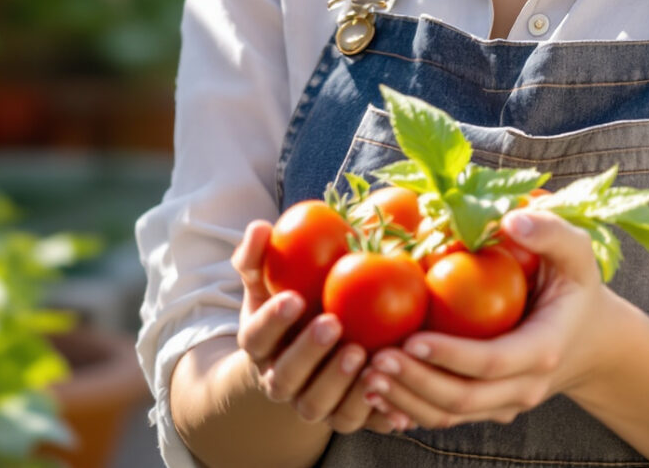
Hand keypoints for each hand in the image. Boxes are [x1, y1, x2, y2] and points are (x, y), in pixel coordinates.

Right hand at [231, 219, 409, 433]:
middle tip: (334, 323)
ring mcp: (308, 404)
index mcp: (259, 345)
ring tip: (362, 352)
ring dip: (338, 382)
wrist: (310, 349)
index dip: (272, 320)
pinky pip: (354, 420)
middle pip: (285, 377)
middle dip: (308, 353)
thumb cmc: (295, 299)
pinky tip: (392, 386)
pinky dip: (372, 408)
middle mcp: (278, 381)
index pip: (256, 335)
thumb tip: (260, 227)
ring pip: (316, 406)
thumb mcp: (273, 277)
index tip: (294, 297)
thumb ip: (261, 255)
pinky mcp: (340, 417)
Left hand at [361, 210, 622, 429]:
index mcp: (543, 351)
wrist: (591, 341)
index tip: (410, 339)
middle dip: (415, 382)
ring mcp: (504, 403)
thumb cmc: (575, 288)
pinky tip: (376, 393)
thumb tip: (510, 220)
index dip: (450, 355)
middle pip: (463, 398)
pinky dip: (409, 409)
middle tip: (374, 359)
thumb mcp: (577, 254)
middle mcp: (524, 387)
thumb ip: (551, 232)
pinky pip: (444, 417)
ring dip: (405, 400)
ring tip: (366, 375)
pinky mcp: (487, 407)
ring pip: (449, 415)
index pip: (491, 362)